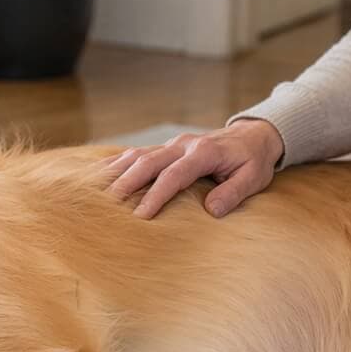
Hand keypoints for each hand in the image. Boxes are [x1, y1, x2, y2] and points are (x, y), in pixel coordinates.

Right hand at [102, 120, 284, 219]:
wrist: (253, 136)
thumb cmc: (253, 161)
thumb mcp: (253, 178)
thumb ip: (234, 192)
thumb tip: (212, 210)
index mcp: (204, 153)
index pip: (175, 175)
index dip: (156, 195)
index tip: (141, 215)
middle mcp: (184, 145)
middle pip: (149, 162)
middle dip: (127, 182)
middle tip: (108, 204)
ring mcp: (173, 144)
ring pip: (139, 155)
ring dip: (117, 171)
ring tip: (96, 189)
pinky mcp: (167, 148)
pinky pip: (138, 153)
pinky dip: (119, 163)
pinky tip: (100, 174)